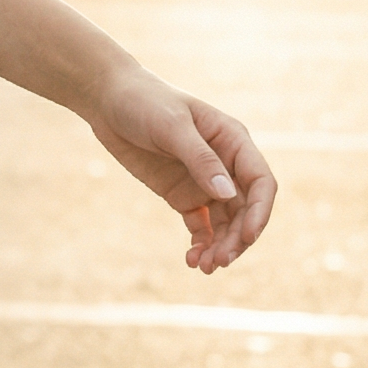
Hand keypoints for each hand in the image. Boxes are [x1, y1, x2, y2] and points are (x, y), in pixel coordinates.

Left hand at [81, 63, 276, 273]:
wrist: (107, 100)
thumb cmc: (144, 102)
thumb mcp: (171, 127)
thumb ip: (200, 159)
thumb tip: (228, 194)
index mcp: (233, 141)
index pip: (260, 182)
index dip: (260, 212)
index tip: (246, 237)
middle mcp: (225, 164)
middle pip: (245, 209)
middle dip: (237, 238)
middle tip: (220, 261)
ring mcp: (204, 182)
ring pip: (225, 223)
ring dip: (220, 246)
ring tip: (205, 266)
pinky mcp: (183, 194)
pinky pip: (201, 225)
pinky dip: (201, 243)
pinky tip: (192, 259)